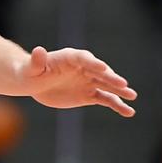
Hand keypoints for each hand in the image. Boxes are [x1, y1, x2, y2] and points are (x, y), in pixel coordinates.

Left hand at [18, 46, 136, 117]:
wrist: (33, 83)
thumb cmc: (29, 72)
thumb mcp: (30, 68)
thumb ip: (36, 61)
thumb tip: (39, 50)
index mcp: (69, 57)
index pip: (83, 58)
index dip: (93, 63)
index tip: (103, 68)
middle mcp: (83, 67)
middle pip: (99, 71)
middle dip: (111, 77)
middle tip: (123, 84)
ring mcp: (88, 81)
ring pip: (106, 85)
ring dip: (119, 90)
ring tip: (132, 96)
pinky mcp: (89, 94)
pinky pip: (105, 99)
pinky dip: (117, 105)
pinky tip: (128, 112)